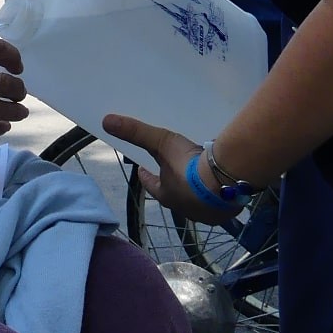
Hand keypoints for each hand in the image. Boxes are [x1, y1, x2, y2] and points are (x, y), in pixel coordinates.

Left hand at [102, 114, 231, 225]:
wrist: (226, 182)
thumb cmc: (188, 167)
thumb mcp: (161, 144)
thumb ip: (136, 132)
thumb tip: (105, 120)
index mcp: (166, 196)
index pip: (152, 186)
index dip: (147, 176)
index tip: (143, 168)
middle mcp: (185, 208)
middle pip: (175, 195)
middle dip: (174, 184)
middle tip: (175, 171)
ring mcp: (207, 212)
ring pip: (198, 200)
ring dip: (197, 189)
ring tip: (200, 176)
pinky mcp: (227, 211)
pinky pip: (219, 199)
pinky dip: (217, 191)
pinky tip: (221, 182)